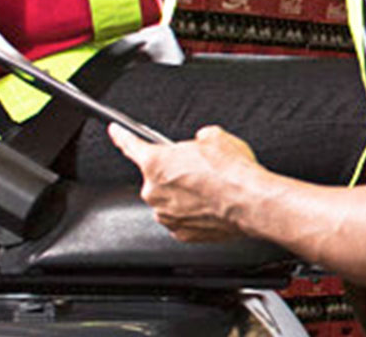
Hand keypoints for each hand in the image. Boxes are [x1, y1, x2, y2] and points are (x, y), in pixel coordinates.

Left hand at [110, 123, 257, 242]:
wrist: (251, 202)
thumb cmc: (232, 172)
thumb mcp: (214, 137)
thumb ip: (197, 139)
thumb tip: (201, 143)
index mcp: (155, 162)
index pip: (130, 145)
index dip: (120, 136)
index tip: (114, 132)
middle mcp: (154, 191)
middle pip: (156, 176)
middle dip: (173, 170)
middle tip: (198, 168)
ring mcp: (167, 215)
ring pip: (169, 198)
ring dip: (184, 193)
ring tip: (209, 188)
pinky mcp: (182, 233)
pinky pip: (182, 218)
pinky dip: (193, 212)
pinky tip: (210, 204)